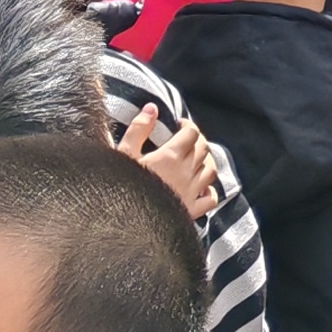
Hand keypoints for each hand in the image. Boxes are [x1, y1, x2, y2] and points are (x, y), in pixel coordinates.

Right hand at [113, 101, 219, 221]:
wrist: (124, 224)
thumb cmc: (121, 187)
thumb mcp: (124, 154)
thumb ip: (138, 129)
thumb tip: (152, 108)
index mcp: (170, 156)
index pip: (192, 133)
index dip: (188, 125)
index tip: (178, 125)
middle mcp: (186, 173)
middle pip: (204, 149)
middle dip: (197, 140)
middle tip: (186, 139)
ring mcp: (191, 193)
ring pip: (211, 170)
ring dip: (206, 161)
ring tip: (196, 159)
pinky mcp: (191, 212)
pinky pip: (210, 198)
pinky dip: (209, 190)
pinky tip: (200, 188)